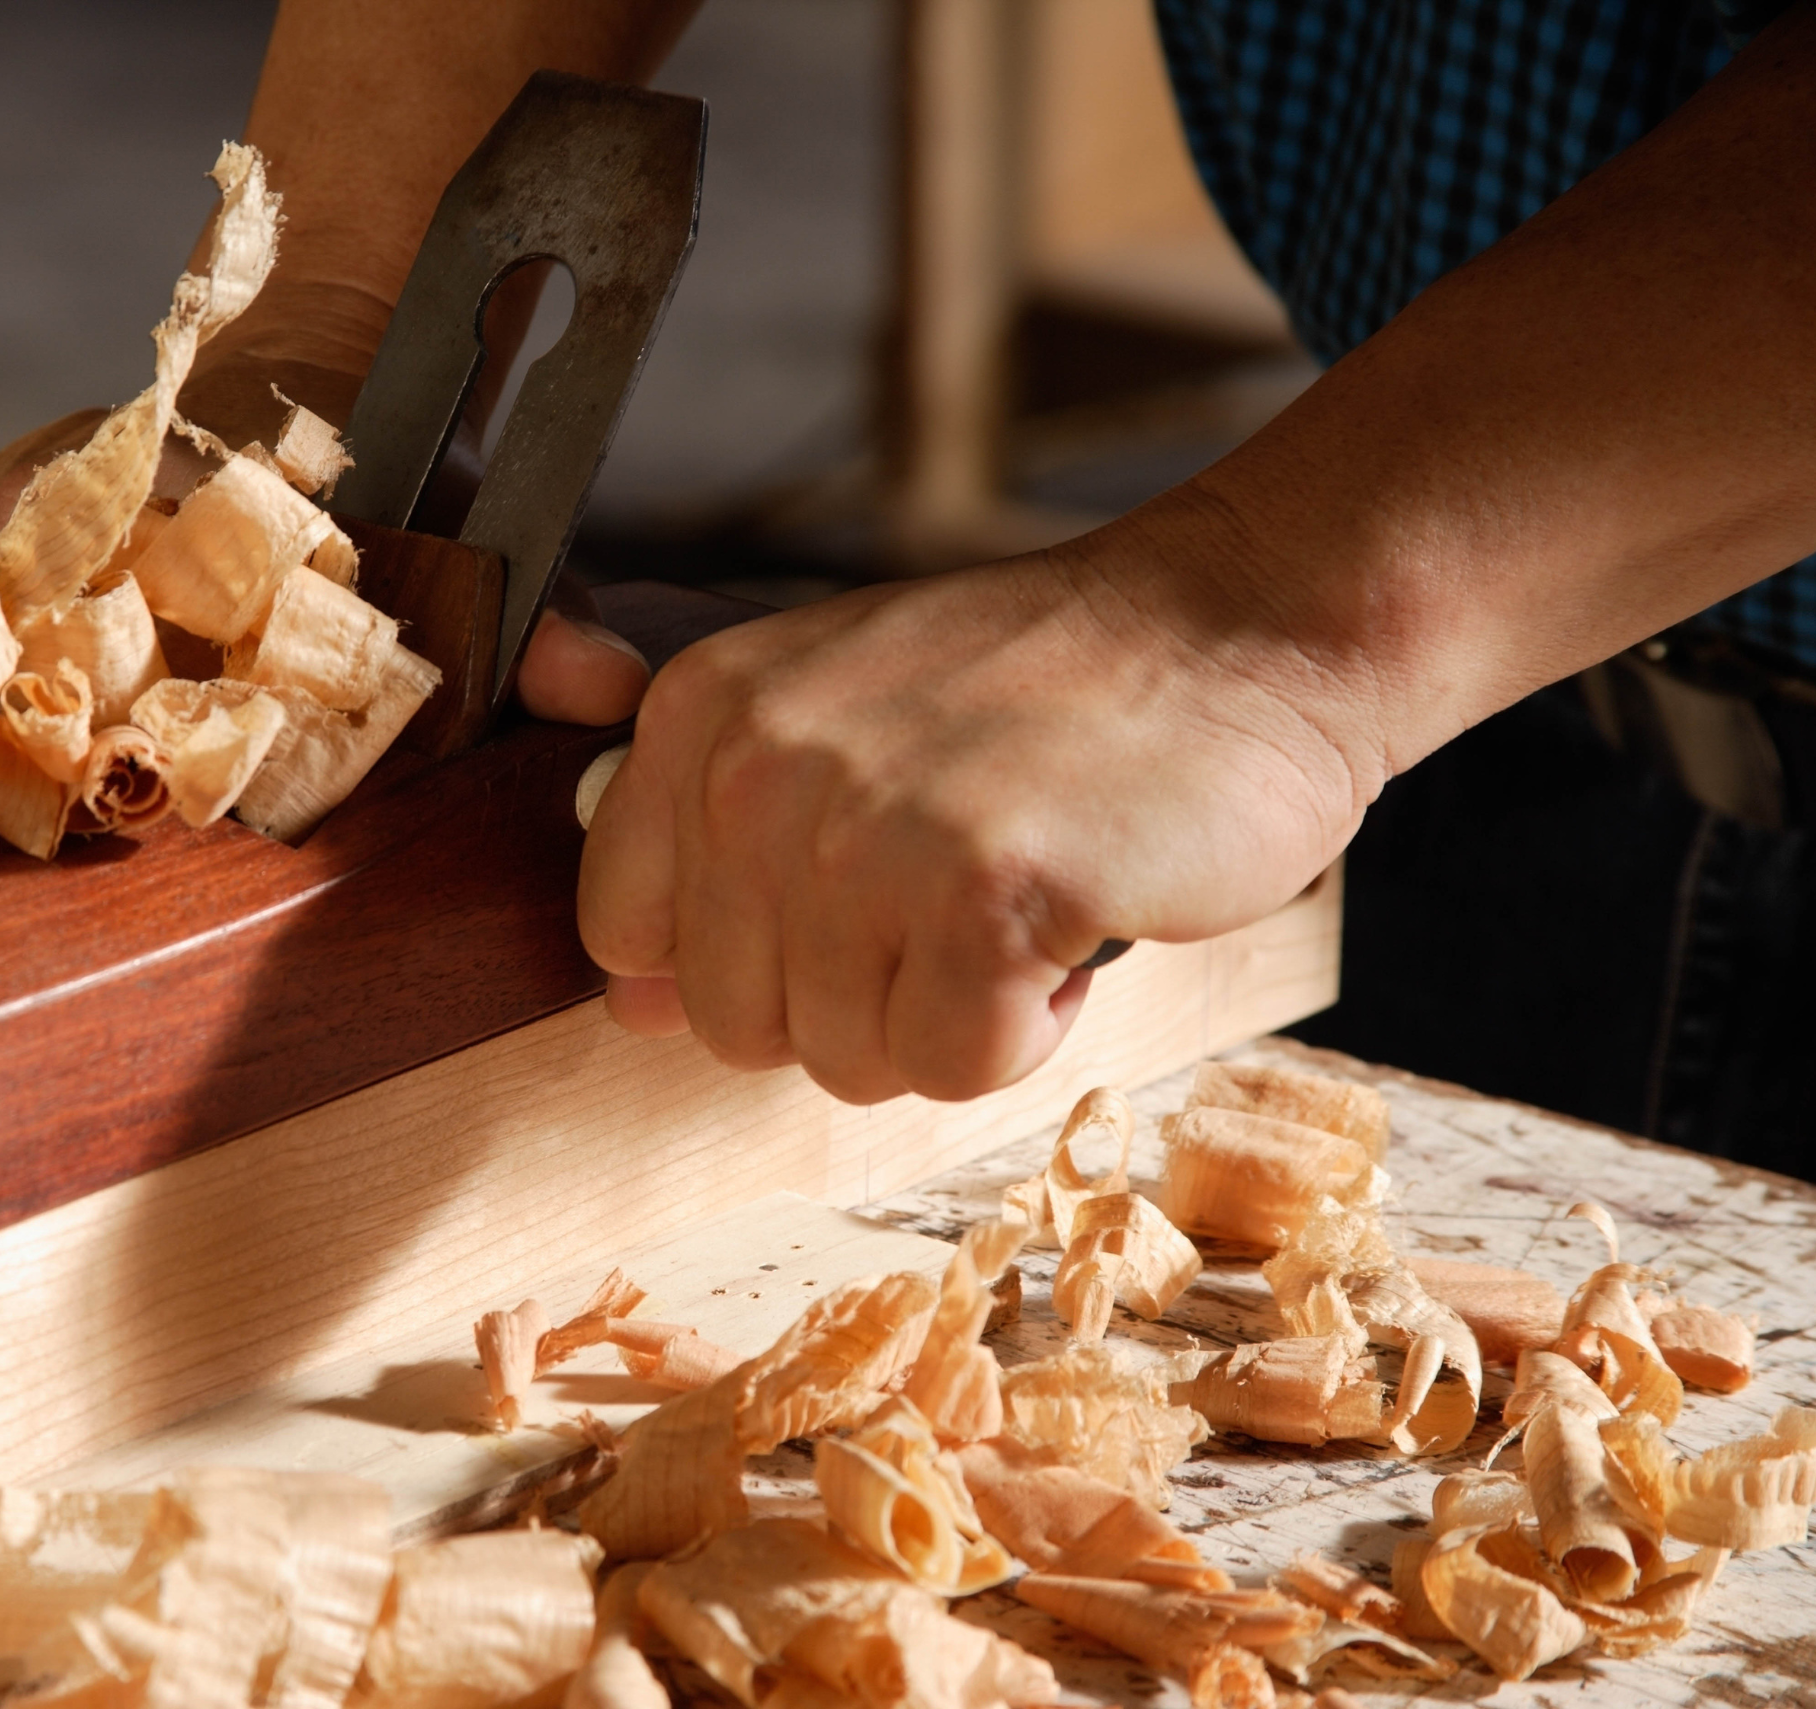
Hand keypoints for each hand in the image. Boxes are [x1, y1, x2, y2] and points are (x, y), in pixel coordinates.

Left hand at [574, 521, 1380, 1103]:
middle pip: (732, 1024)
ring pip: (843, 1063)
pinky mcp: (983, 896)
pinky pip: (953, 1071)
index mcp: (703, 712)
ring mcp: (866, 831)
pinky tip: (1068, 920)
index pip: (619, 933)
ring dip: (950, 1013)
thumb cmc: (1047, 693)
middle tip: (953, 891)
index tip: (838, 905)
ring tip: (1015, 891)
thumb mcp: (836, 719)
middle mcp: (758, 766)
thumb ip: (713, 848)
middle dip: (853, 998)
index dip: (742, 956)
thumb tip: (626, 1004)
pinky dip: (1030, 1028)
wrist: (1245, 628)